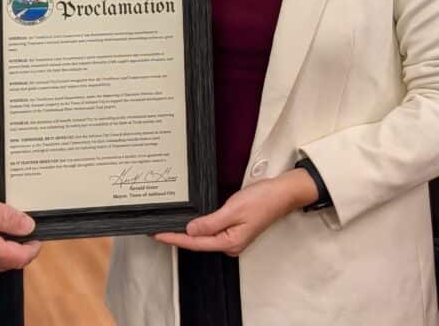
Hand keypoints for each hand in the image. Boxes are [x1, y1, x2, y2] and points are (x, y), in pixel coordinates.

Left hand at [154, 169, 317, 256]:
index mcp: (229, 243)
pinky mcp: (234, 228)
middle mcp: (229, 244)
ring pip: (203, 237)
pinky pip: (211, 230)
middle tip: (156, 229)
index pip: (195, 242)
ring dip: (186, 232)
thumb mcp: (234, 209)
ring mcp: (232, 237)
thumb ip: (211, 222)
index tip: (157, 234)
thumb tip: (190, 231)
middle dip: (177, 236)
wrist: (282, 193)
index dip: (174, 238)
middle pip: (197, 242)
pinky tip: (189, 221)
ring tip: (167, 226)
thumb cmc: (261, 200)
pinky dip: (198, 226)